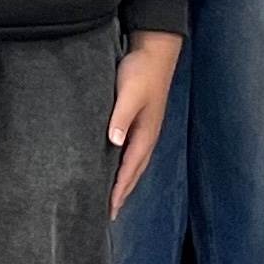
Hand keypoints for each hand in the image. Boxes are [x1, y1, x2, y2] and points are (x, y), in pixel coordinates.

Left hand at [108, 29, 182, 215]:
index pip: (129, 170)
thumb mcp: (129, 94)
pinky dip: (123, 164)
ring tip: (112, 197)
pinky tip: (114, 165)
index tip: (109, 210)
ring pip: (133, 162)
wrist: (155, 50)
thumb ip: (121, 118)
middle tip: (108, 213)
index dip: (119, 191)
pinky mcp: (141, 119)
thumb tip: (114, 143)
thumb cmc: (140, 71)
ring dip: (123, 181)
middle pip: (134, 172)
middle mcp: (147, 135)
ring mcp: (145, 128)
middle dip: (122, 193)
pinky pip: (131, 150)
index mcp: (145, 134)